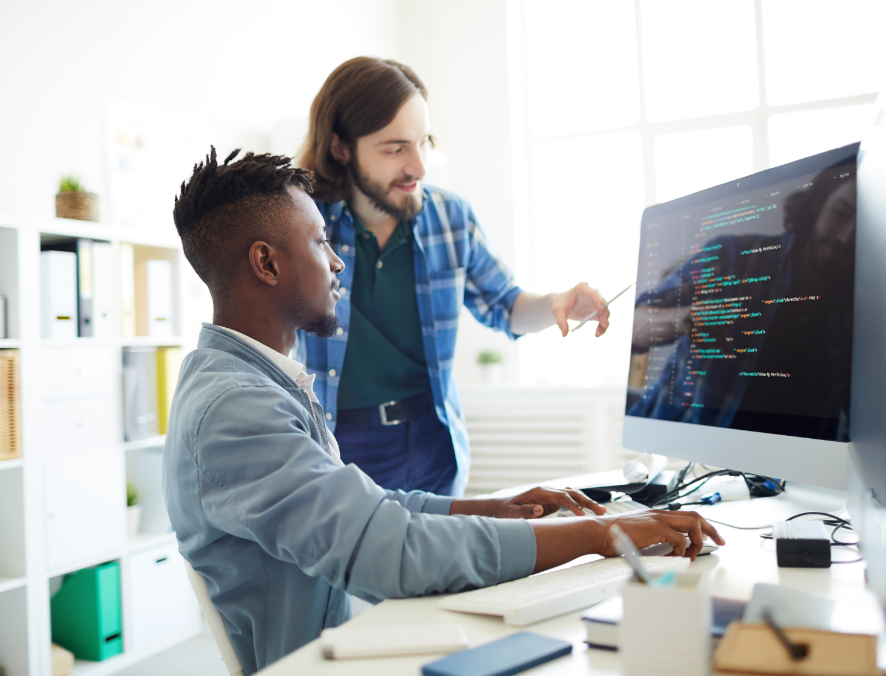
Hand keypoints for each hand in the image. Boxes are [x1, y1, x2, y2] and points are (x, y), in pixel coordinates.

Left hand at [449, 486, 605, 519]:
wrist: (499, 508)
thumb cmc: (504, 511)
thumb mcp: (511, 513)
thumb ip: (525, 512)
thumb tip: (540, 510)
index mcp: (540, 492)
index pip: (562, 496)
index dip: (573, 505)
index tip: (582, 515)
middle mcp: (547, 491)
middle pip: (572, 493)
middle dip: (587, 501)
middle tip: (602, 512)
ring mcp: (550, 496)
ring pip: (573, 496)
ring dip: (587, 503)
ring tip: (602, 512)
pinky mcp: (552, 502)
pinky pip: (569, 502)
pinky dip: (581, 506)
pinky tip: (590, 513)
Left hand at [552, 282, 610, 337]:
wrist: (562, 305)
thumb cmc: (560, 304)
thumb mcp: (557, 311)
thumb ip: (560, 321)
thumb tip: (564, 334)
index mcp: (582, 288)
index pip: (593, 293)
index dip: (598, 301)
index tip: (601, 310)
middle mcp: (592, 294)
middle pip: (602, 303)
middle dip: (604, 314)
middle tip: (604, 324)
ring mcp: (595, 303)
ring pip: (605, 312)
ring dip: (604, 322)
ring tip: (598, 333)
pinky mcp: (596, 311)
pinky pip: (602, 319)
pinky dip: (601, 327)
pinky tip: (597, 334)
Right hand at [596, 510, 724, 560]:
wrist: (598, 532)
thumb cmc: (612, 536)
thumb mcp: (637, 535)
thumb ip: (652, 538)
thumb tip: (666, 550)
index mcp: (656, 514)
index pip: (686, 515)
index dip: (702, 525)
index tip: (710, 536)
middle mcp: (659, 514)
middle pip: (696, 515)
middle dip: (712, 529)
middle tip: (721, 541)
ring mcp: (658, 519)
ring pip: (693, 523)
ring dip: (699, 540)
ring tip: (695, 554)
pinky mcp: (655, 529)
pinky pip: (680, 540)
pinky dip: (683, 551)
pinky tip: (677, 558)